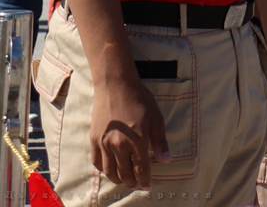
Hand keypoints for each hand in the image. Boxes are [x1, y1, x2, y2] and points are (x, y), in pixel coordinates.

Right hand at [90, 74, 169, 188]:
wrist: (115, 86)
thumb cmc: (140, 100)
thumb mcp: (156, 118)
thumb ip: (160, 142)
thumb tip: (166, 160)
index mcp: (138, 141)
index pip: (141, 168)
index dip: (145, 179)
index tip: (147, 186)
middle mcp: (119, 145)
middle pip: (125, 173)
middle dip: (132, 181)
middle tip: (137, 184)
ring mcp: (104, 143)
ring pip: (110, 171)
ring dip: (118, 178)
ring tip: (124, 180)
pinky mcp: (94, 139)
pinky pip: (97, 162)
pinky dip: (103, 169)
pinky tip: (109, 169)